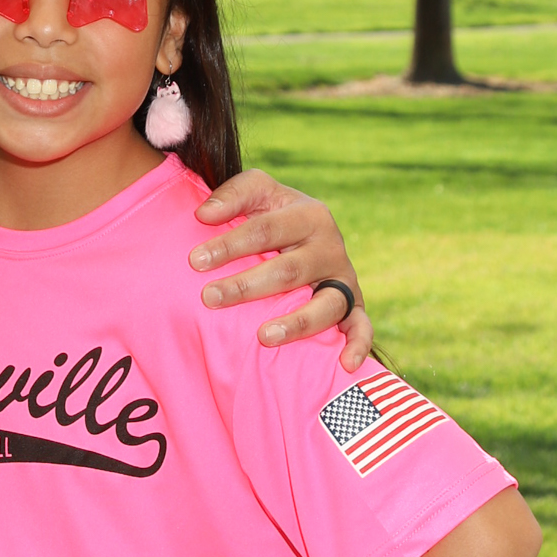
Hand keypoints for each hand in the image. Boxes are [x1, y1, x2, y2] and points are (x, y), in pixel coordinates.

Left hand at [190, 170, 372, 369]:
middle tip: (210, 298)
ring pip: (325, 304)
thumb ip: (232, 195)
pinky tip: (344, 365)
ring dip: (296, 323)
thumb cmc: (274, 215)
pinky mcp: (354, 306)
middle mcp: (330, 247)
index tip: (195, 261)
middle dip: (247, 286)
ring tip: (263, 337)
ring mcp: (344, 279)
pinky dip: (358, 345)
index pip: (266, 230)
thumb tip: (204, 214)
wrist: (307, 234)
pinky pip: (361, 327)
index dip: (230, 244)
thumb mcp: (258, 192)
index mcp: (308, 214)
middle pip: (289, 270)